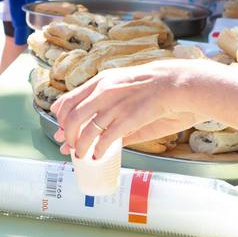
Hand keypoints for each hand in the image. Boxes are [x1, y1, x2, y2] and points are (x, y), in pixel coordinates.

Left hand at [51, 60, 202, 158]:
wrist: (178, 82)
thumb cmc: (155, 85)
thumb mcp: (125, 86)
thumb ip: (109, 104)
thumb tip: (97, 119)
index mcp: (101, 81)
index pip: (69, 100)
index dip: (60, 117)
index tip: (60, 127)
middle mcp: (104, 92)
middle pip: (71, 117)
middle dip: (67, 135)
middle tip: (68, 145)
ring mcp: (115, 105)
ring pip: (85, 130)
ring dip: (80, 146)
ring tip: (81, 155)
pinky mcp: (128, 119)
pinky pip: (106, 139)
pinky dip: (98, 150)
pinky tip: (98, 156)